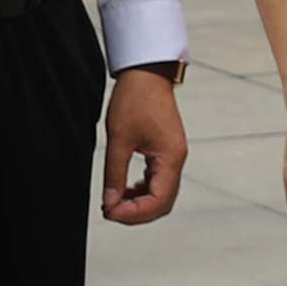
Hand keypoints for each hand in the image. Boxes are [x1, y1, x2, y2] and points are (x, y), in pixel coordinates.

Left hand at [97, 67, 188, 223]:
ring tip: (115, 201)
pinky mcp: (167, 151)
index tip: (110, 212)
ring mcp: (173, 156)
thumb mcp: (119, 139)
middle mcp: (176, 160)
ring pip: (161, 194)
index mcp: (170, 158)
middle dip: (136, 212)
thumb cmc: (136, 97)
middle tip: (110, 211)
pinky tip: (125, 188)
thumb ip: (114, 174)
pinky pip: (159, 181)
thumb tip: (110, 201)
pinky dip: (143, 190)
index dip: (133, 213)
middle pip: (163, 203)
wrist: (147, 72)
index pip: (158, 201)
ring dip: (139, 203)